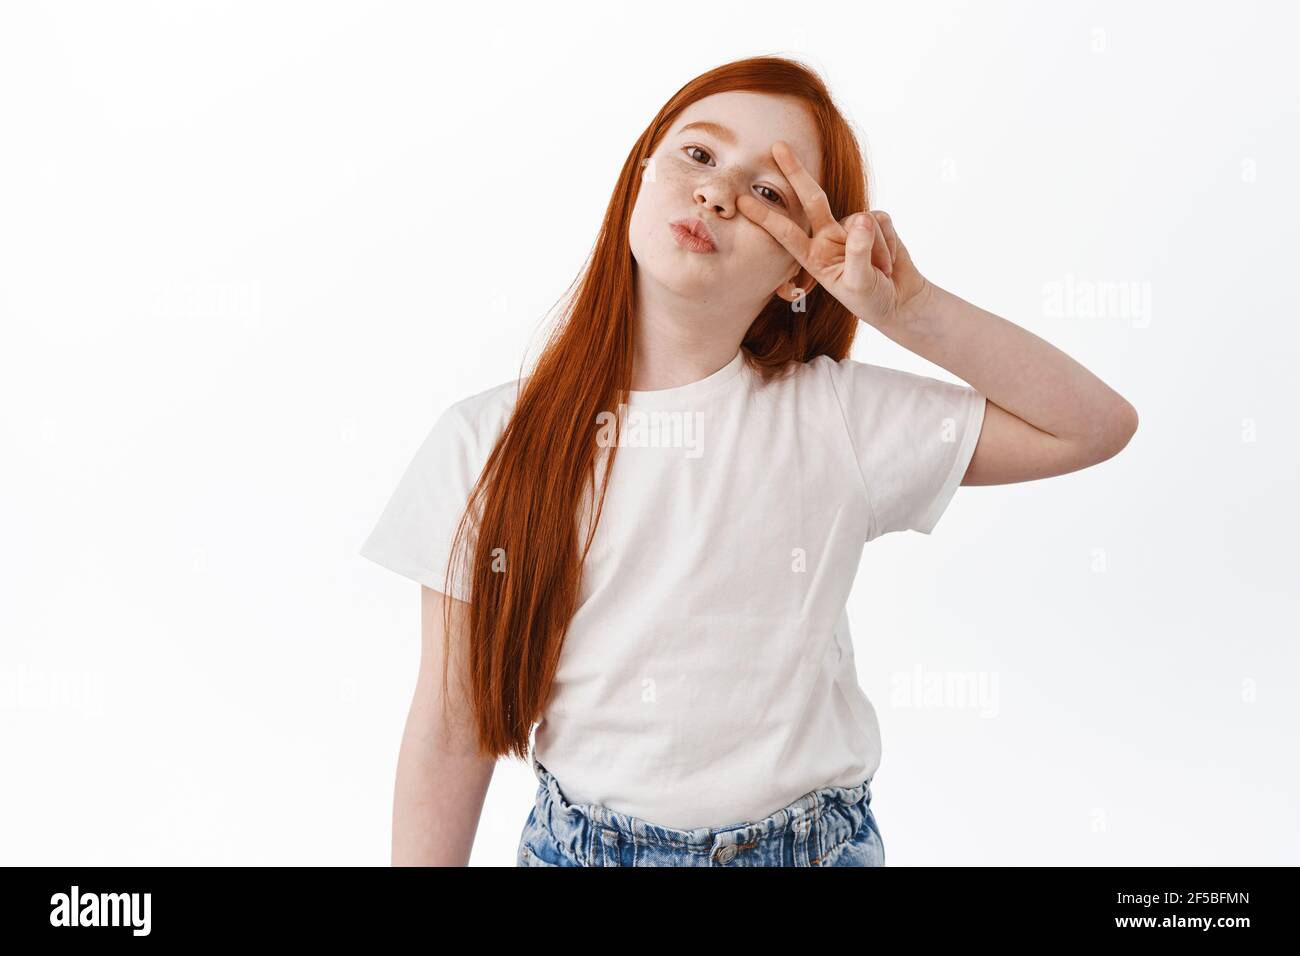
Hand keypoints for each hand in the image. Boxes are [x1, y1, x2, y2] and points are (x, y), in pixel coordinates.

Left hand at [736, 140, 932, 328]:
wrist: (899, 301)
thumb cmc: (871, 299)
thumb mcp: (860, 284)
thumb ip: (858, 252)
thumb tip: (862, 220)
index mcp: (814, 257)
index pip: (786, 233)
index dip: (765, 217)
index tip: (742, 201)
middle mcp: (828, 237)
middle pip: (812, 199)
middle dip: (796, 172)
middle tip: (777, 146)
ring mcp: (851, 228)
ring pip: (863, 222)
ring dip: (876, 251)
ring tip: (880, 273)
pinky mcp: (875, 222)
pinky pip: (881, 222)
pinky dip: (889, 245)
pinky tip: (889, 263)